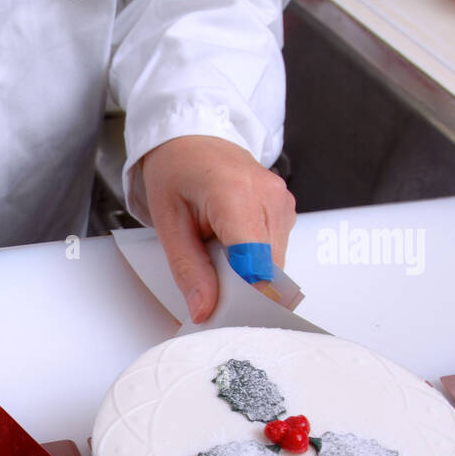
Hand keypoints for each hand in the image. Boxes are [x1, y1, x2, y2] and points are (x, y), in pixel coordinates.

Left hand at [136, 135, 296, 321]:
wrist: (192, 138)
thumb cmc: (176, 171)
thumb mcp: (168, 223)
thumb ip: (188, 270)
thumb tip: (205, 310)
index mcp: (237, 195)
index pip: (256, 262)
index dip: (245, 297)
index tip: (226, 317)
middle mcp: (270, 197)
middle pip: (269, 270)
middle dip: (242, 292)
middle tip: (210, 295)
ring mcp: (282, 203)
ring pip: (274, 266)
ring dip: (247, 276)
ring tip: (215, 259)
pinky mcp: (285, 211)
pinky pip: (274, 252)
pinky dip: (253, 262)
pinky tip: (229, 250)